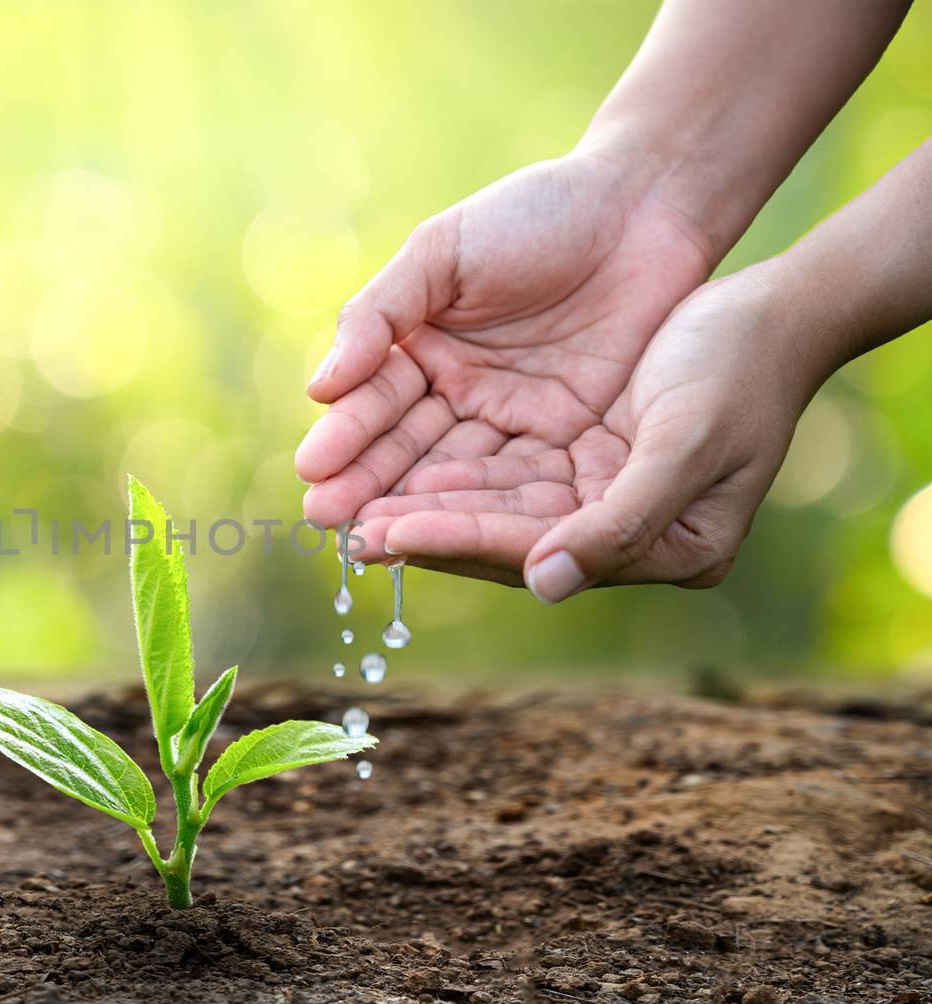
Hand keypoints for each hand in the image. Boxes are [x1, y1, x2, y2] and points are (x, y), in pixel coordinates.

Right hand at [297, 150, 711, 534]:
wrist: (644, 205)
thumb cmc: (536, 213)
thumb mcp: (443, 252)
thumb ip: (379, 316)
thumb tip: (319, 389)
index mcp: (420, 344)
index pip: (374, 400)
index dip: (346, 435)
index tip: (313, 469)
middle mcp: (459, 390)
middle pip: (406, 447)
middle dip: (365, 484)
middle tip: (324, 518)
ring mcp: (512, 418)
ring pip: (453, 472)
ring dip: (412, 508)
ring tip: (370, 539)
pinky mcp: (567, 437)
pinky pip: (517, 477)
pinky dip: (480, 506)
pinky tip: (445, 529)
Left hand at [352, 269, 815, 599]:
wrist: (775, 305)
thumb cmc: (743, 368)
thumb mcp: (690, 441)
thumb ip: (622, 521)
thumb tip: (544, 585)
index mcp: (671, 549)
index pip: (539, 551)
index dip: (459, 540)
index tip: (384, 532)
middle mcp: (627, 533)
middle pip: (507, 537)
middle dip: (423, 528)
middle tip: (340, 528)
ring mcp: (603, 494)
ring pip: (497, 505)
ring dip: (424, 502)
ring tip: (348, 505)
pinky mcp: (584, 456)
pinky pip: (505, 470)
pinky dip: (451, 470)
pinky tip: (396, 470)